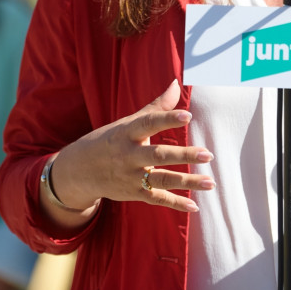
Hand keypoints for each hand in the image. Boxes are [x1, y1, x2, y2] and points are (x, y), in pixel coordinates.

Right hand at [48, 80, 214, 217]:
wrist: (79, 170)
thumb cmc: (111, 140)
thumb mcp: (128, 122)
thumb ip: (156, 107)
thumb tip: (177, 83)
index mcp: (127, 132)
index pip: (149, 123)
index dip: (167, 119)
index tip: (188, 115)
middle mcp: (129, 155)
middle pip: (158, 155)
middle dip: (184, 155)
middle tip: (208, 154)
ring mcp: (131, 177)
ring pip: (162, 179)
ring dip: (187, 182)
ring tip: (211, 182)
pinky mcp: (133, 193)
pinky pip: (157, 199)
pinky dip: (176, 204)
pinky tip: (195, 206)